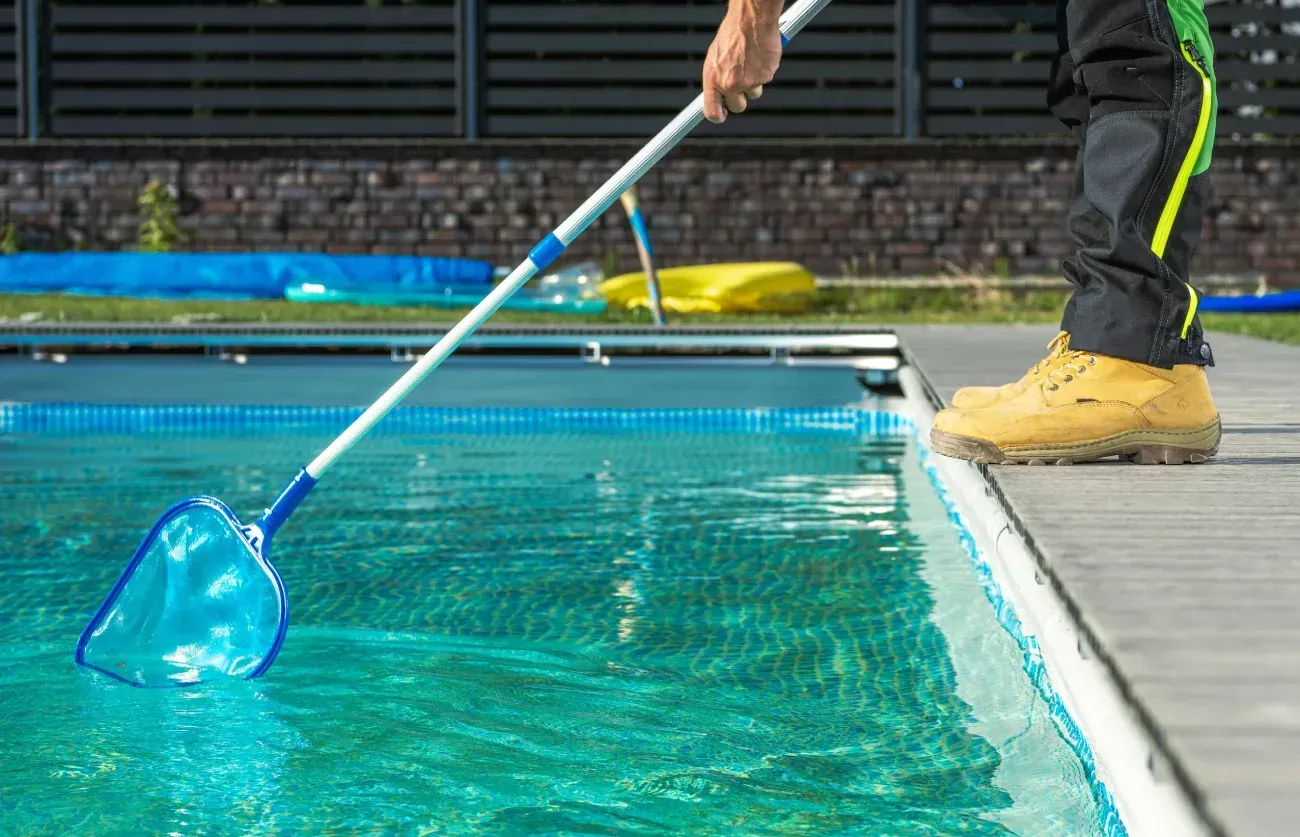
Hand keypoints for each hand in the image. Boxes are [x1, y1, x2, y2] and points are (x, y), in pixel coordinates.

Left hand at [702, 2, 782, 123]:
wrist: (751, 20)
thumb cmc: (733, 34)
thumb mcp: (716, 57)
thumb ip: (717, 77)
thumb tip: (717, 94)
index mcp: (713, 79)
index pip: (711, 111)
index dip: (717, 116)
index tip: (722, 115)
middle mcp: (729, 84)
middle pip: (737, 107)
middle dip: (740, 98)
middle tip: (742, 83)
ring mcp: (748, 82)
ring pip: (753, 94)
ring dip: (754, 83)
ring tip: (751, 62)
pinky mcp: (764, 77)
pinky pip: (765, 81)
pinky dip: (764, 71)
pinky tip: (759, 56)